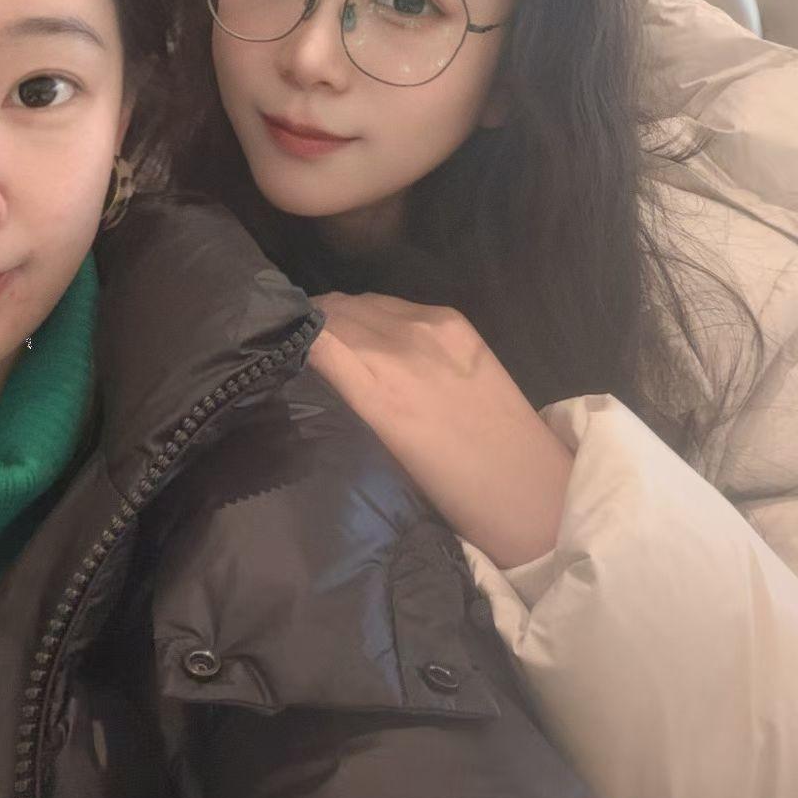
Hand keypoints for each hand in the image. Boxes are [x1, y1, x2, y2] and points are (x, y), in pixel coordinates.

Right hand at [309, 291, 575, 566]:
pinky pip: (396, 303)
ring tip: (326, 338)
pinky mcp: (456, 320)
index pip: (312, 334)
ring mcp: (432, 326)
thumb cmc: (447, 496)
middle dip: (309, 323)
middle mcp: (402, 346)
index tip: (267, 347)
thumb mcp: (380, 455)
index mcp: (379, 390)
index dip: (285, 334)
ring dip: (340, 316)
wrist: (530, 493)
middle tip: (291, 343)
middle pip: (333, 310)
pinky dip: (374, 315)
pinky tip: (371, 336)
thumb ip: (345, 404)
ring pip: (362, 301)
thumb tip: (311, 371)